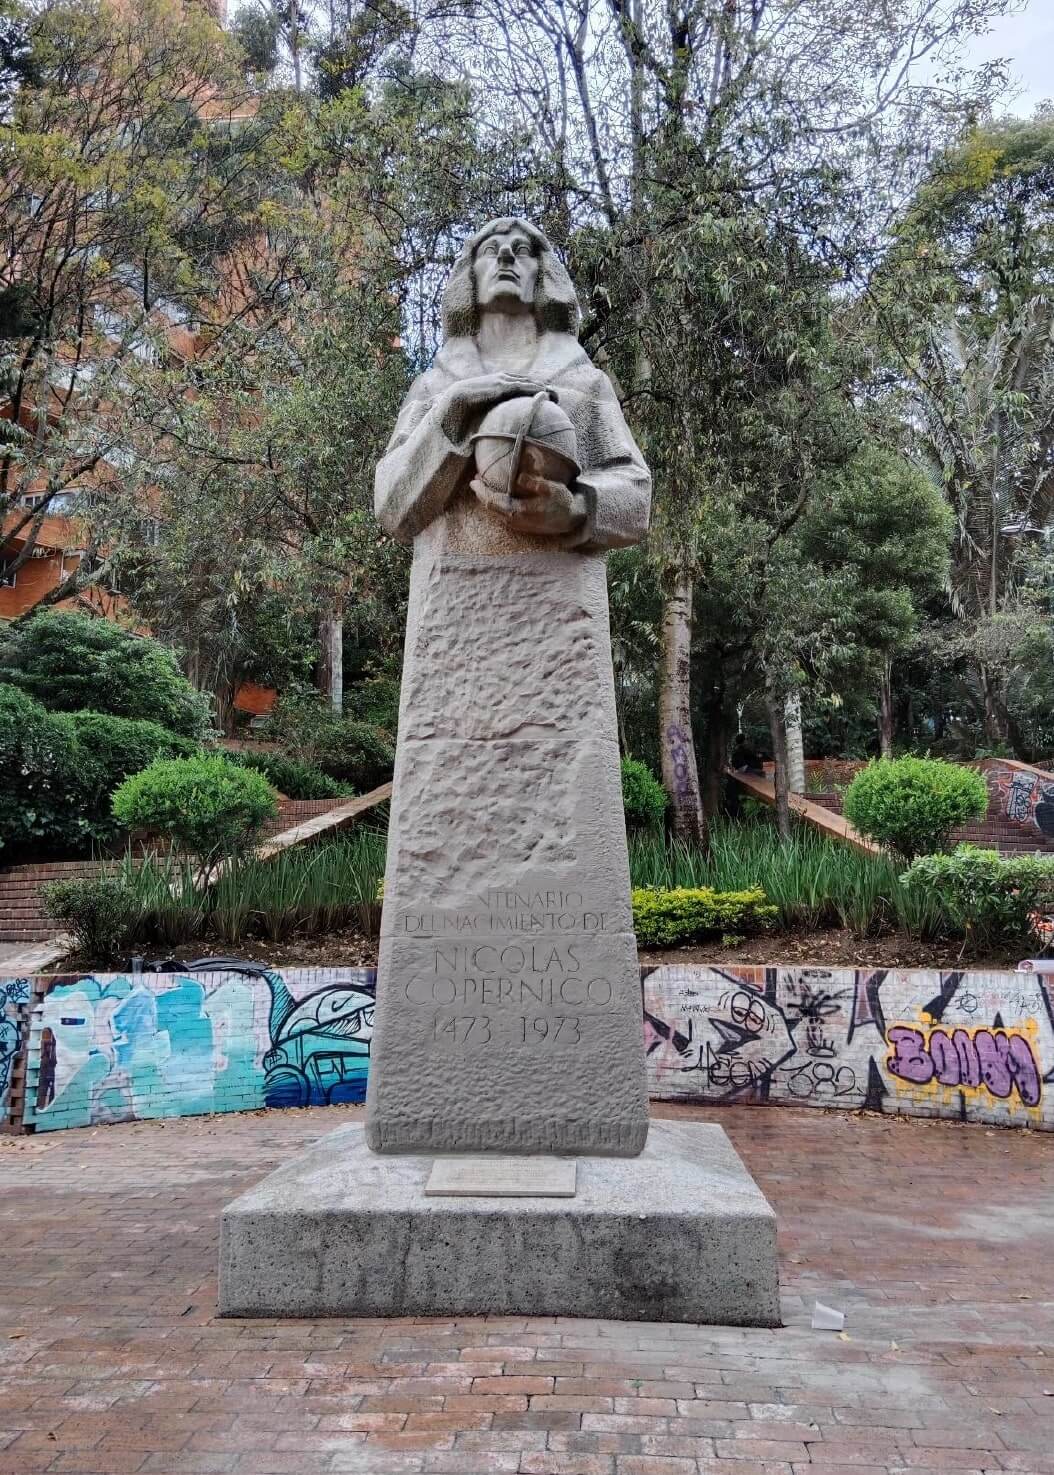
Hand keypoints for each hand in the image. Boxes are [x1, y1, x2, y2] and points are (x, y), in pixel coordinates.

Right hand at [438, 372, 547, 443]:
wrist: (455, 399)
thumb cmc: (466, 411)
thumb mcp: (486, 414)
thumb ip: (496, 419)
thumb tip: (498, 437)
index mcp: (500, 385)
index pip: (523, 386)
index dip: (536, 392)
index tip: (548, 401)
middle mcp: (504, 380)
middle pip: (529, 382)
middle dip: (544, 388)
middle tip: (557, 398)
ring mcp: (503, 380)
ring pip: (528, 382)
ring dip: (543, 388)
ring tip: (555, 397)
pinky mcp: (501, 384)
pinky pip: (522, 386)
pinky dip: (534, 390)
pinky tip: (545, 395)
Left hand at [472, 472, 586, 539]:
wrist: (571, 520)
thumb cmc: (561, 502)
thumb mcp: (551, 489)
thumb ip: (534, 483)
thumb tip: (518, 476)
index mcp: (518, 511)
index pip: (492, 501)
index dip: (481, 491)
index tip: (474, 481)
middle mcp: (514, 521)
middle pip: (490, 508)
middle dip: (482, 494)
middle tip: (476, 480)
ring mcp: (517, 525)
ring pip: (495, 512)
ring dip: (488, 500)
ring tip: (483, 486)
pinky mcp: (520, 526)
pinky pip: (501, 515)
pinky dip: (496, 505)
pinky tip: (497, 497)